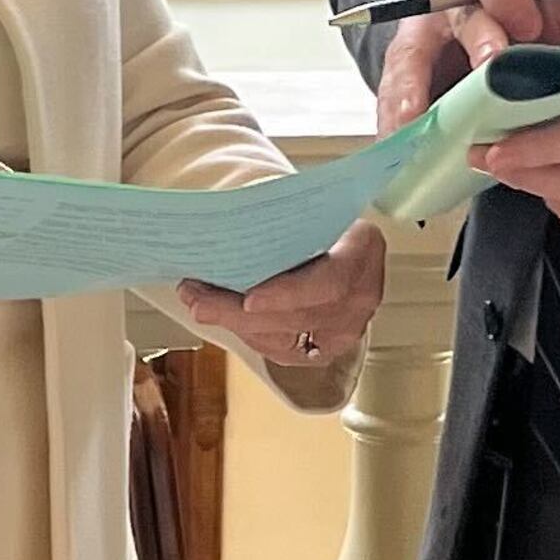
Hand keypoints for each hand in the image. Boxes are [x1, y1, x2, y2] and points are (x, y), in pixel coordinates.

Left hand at [174, 213, 387, 403]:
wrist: (342, 247)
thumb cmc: (321, 222)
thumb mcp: (312, 209)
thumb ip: (284, 220)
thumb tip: (227, 223)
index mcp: (363, 249)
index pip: (330, 283)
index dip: (288, 295)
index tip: (249, 300)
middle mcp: (362, 295)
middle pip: (297, 317)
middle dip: (238, 312)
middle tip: (197, 298)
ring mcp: (347, 328)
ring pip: (284, 338)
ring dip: (233, 323)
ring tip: (197, 302)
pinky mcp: (326, 349)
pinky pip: (280, 350)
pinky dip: (246, 333)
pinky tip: (222, 316)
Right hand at [370, 0, 559, 128]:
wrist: (497, 30)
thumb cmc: (537, 23)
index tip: (529, 24)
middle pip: (457, 10)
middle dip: (477, 38)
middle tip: (492, 65)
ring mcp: (421, 31)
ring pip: (409, 54)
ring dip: (412, 90)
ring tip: (414, 123)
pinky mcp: (403, 70)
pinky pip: (391, 91)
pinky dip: (393, 119)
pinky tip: (397, 146)